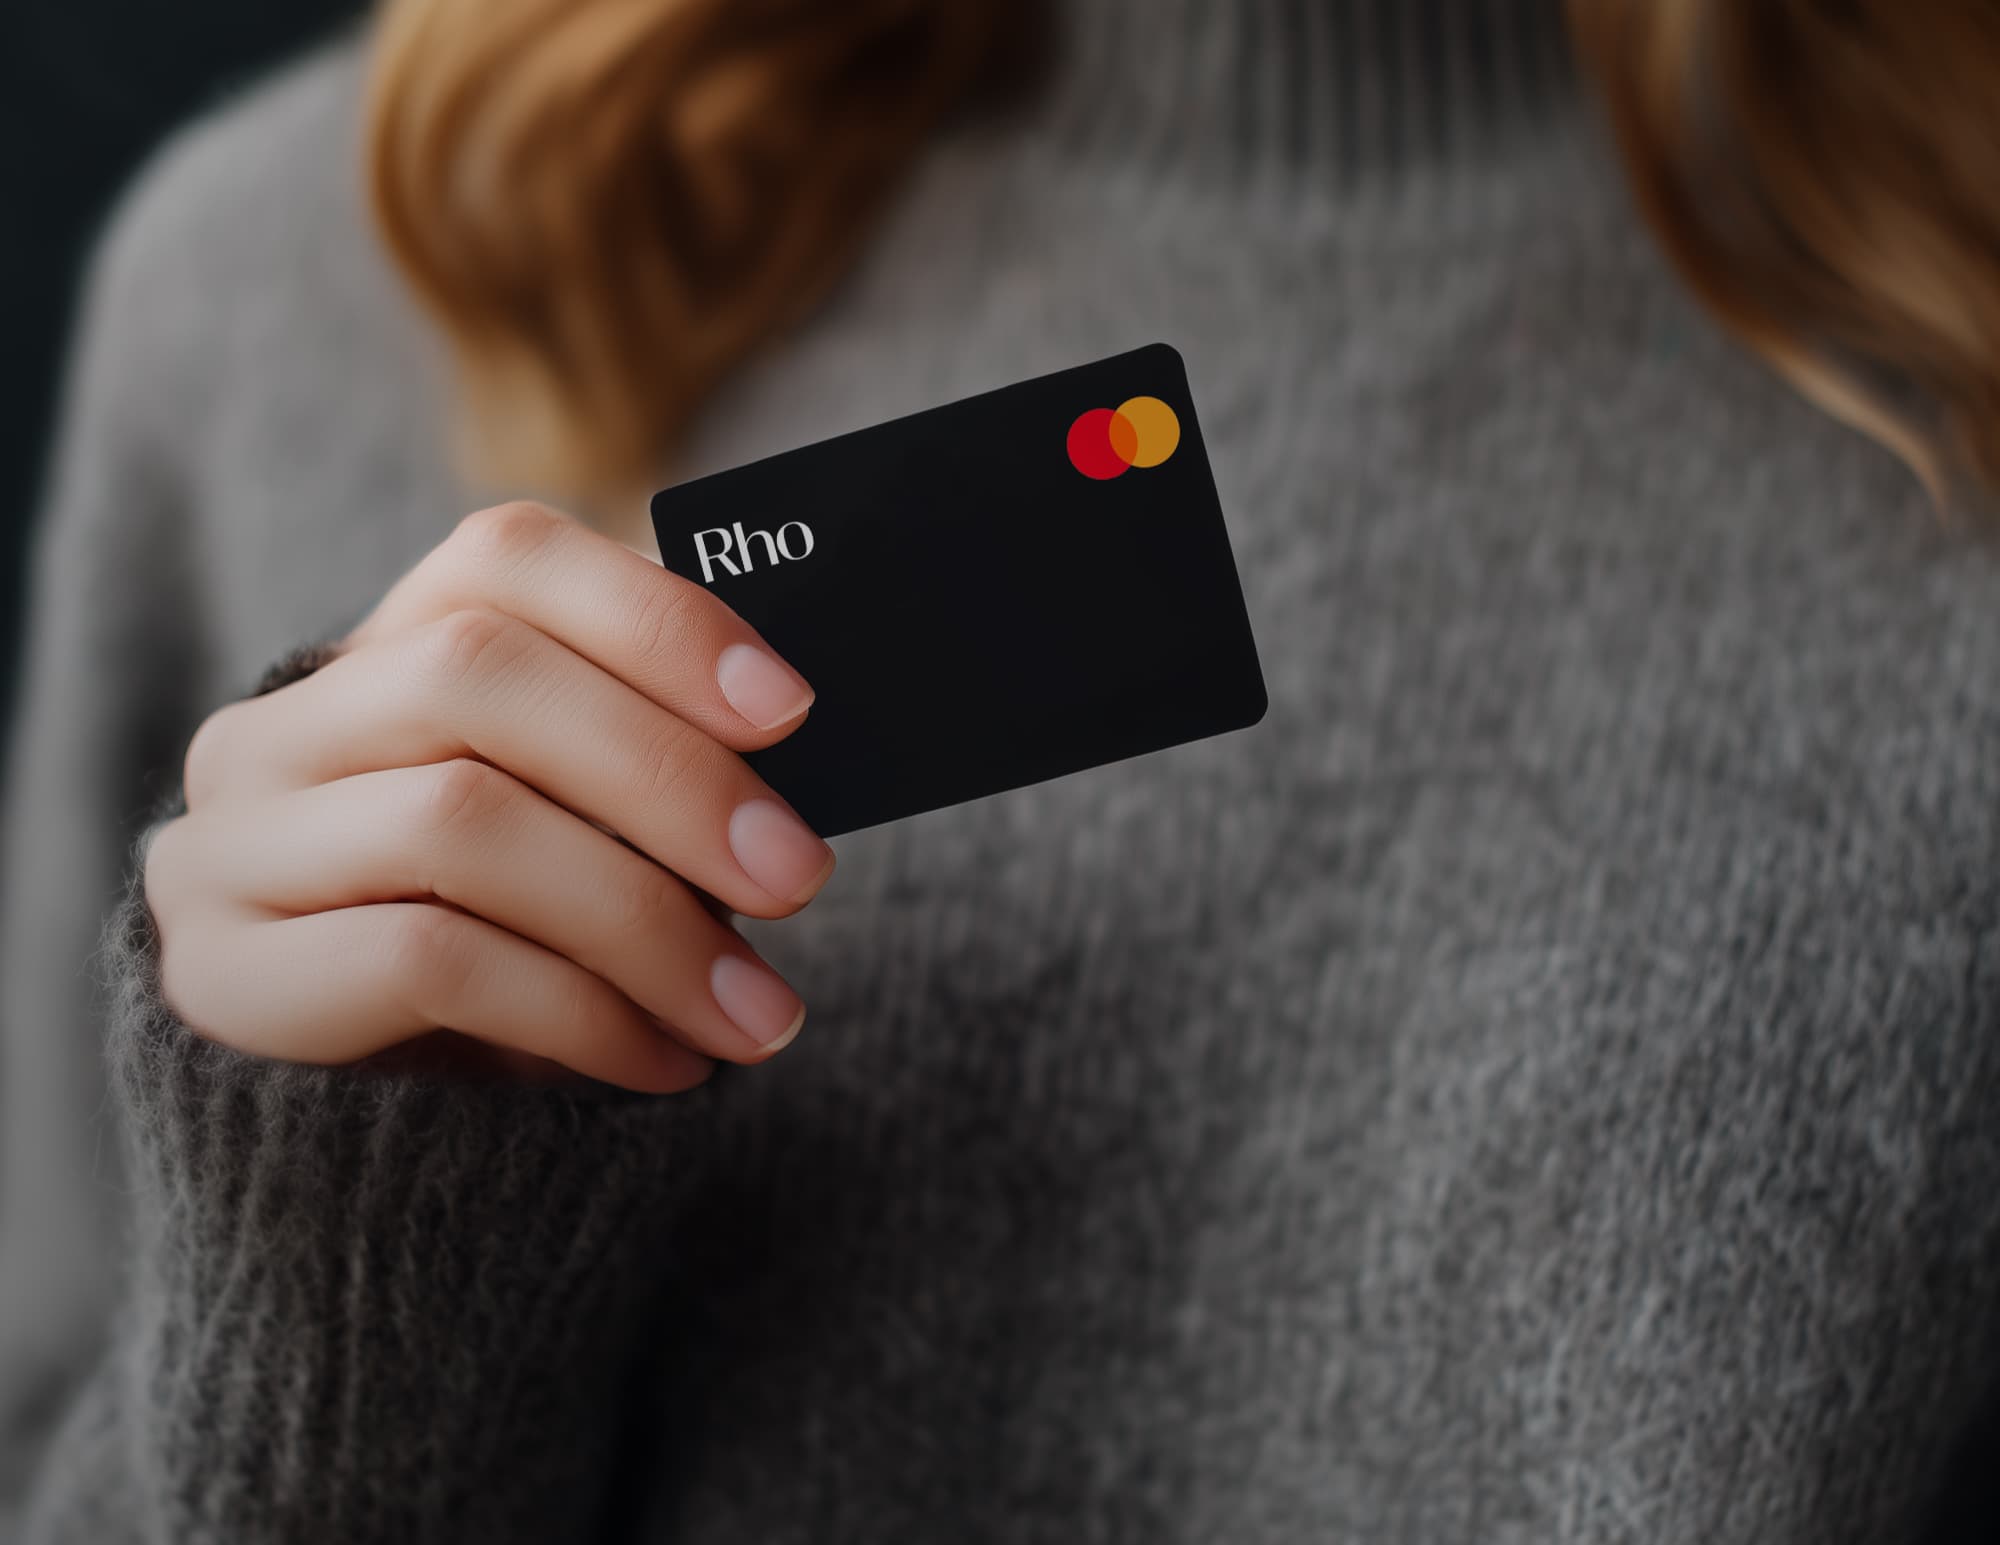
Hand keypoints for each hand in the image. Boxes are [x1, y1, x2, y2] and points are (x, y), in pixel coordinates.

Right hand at [142, 501, 835, 1092]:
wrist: (369, 1144)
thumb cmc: (513, 960)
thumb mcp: (582, 849)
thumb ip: (649, 780)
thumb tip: (795, 756)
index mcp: (379, 659)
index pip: (504, 559)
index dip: (653, 616)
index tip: (789, 709)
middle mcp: (278, 730)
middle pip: (480, 677)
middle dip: (669, 777)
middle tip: (797, 877)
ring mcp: (229, 848)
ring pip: (459, 822)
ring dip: (646, 920)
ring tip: (757, 1012)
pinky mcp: (222, 980)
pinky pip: (429, 962)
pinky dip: (583, 1012)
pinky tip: (668, 1062)